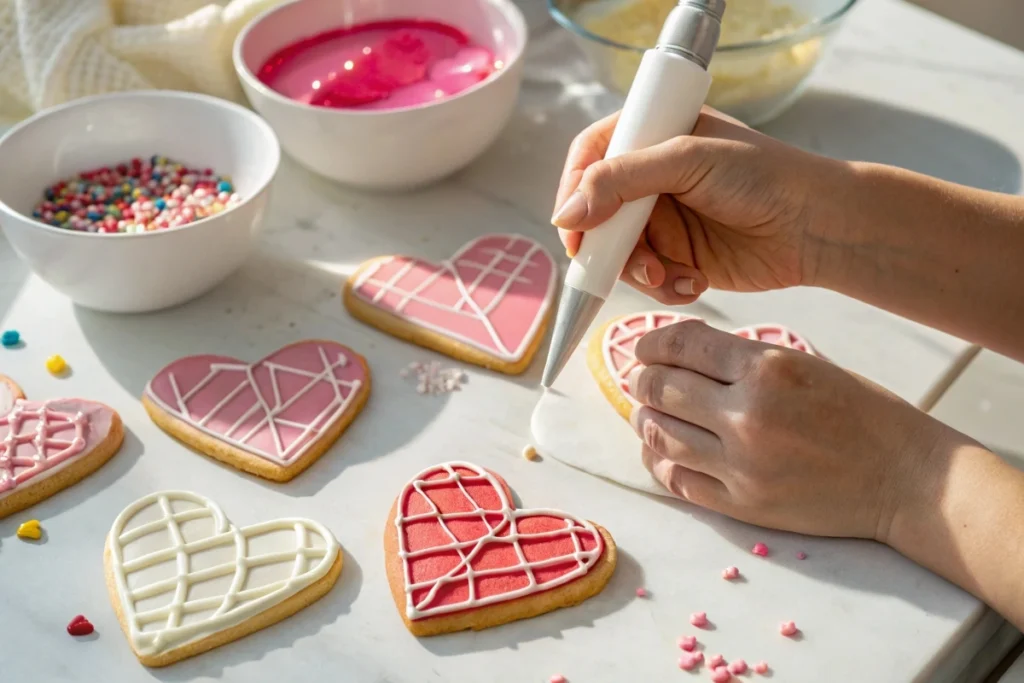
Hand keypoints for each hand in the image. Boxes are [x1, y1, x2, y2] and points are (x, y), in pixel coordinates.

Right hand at [552, 107, 848, 303]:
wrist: (818, 226)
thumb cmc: (764, 176)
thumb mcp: (687, 161)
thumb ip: (621, 180)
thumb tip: (565, 216)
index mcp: (653, 136)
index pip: (590, 158)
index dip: (574, 191)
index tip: (574, 226)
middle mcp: (652, 178)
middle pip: (596, 213)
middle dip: (606, 244)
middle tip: (622, 263)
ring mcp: (664, 220)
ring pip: (618, 252)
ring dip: (638, 270)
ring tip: (670, 276)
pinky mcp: (679, 257)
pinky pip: (648, 278)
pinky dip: (664, 286)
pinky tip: (696, 282)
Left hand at [627, 319, 947, 540]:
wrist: (906, 479)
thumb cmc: (863, 416)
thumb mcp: (806, 364)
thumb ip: (743, 361)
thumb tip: (683, 355)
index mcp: (768, 369)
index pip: (683, 346)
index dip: (652, 342)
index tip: (643, 347)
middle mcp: (747, 415)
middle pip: (662, 389)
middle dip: (642, 380)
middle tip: (641, 379)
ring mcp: (741, 465)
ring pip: (661, 435)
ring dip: (644, 419)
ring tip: (645, 413)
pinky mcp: (742, 504)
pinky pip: (677, 480)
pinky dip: (659, 460)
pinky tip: (659, 449)